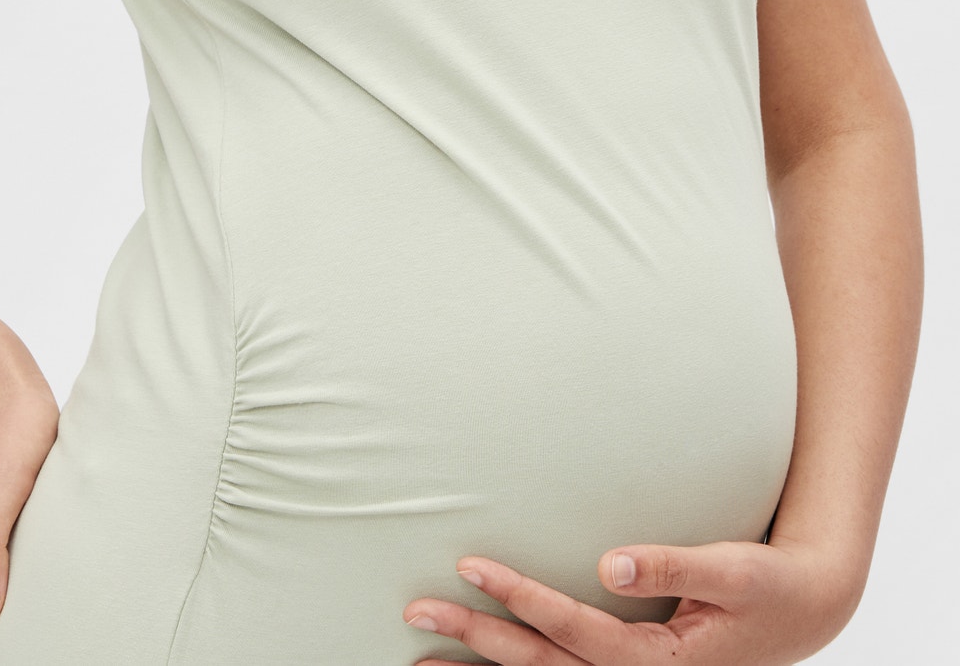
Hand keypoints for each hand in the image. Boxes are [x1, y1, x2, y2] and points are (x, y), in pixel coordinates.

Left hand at [402, 537, 858, 664]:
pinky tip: (481, 661)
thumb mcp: (732, 570)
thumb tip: (609, 562)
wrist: (802, 612)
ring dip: (484, 665)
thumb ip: (672, 563)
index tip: (471, 565)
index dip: (521, 598)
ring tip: (422, 653)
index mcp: (658, 659)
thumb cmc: (767, 586)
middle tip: (415, 612)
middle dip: (478, 639)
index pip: (573, 631)